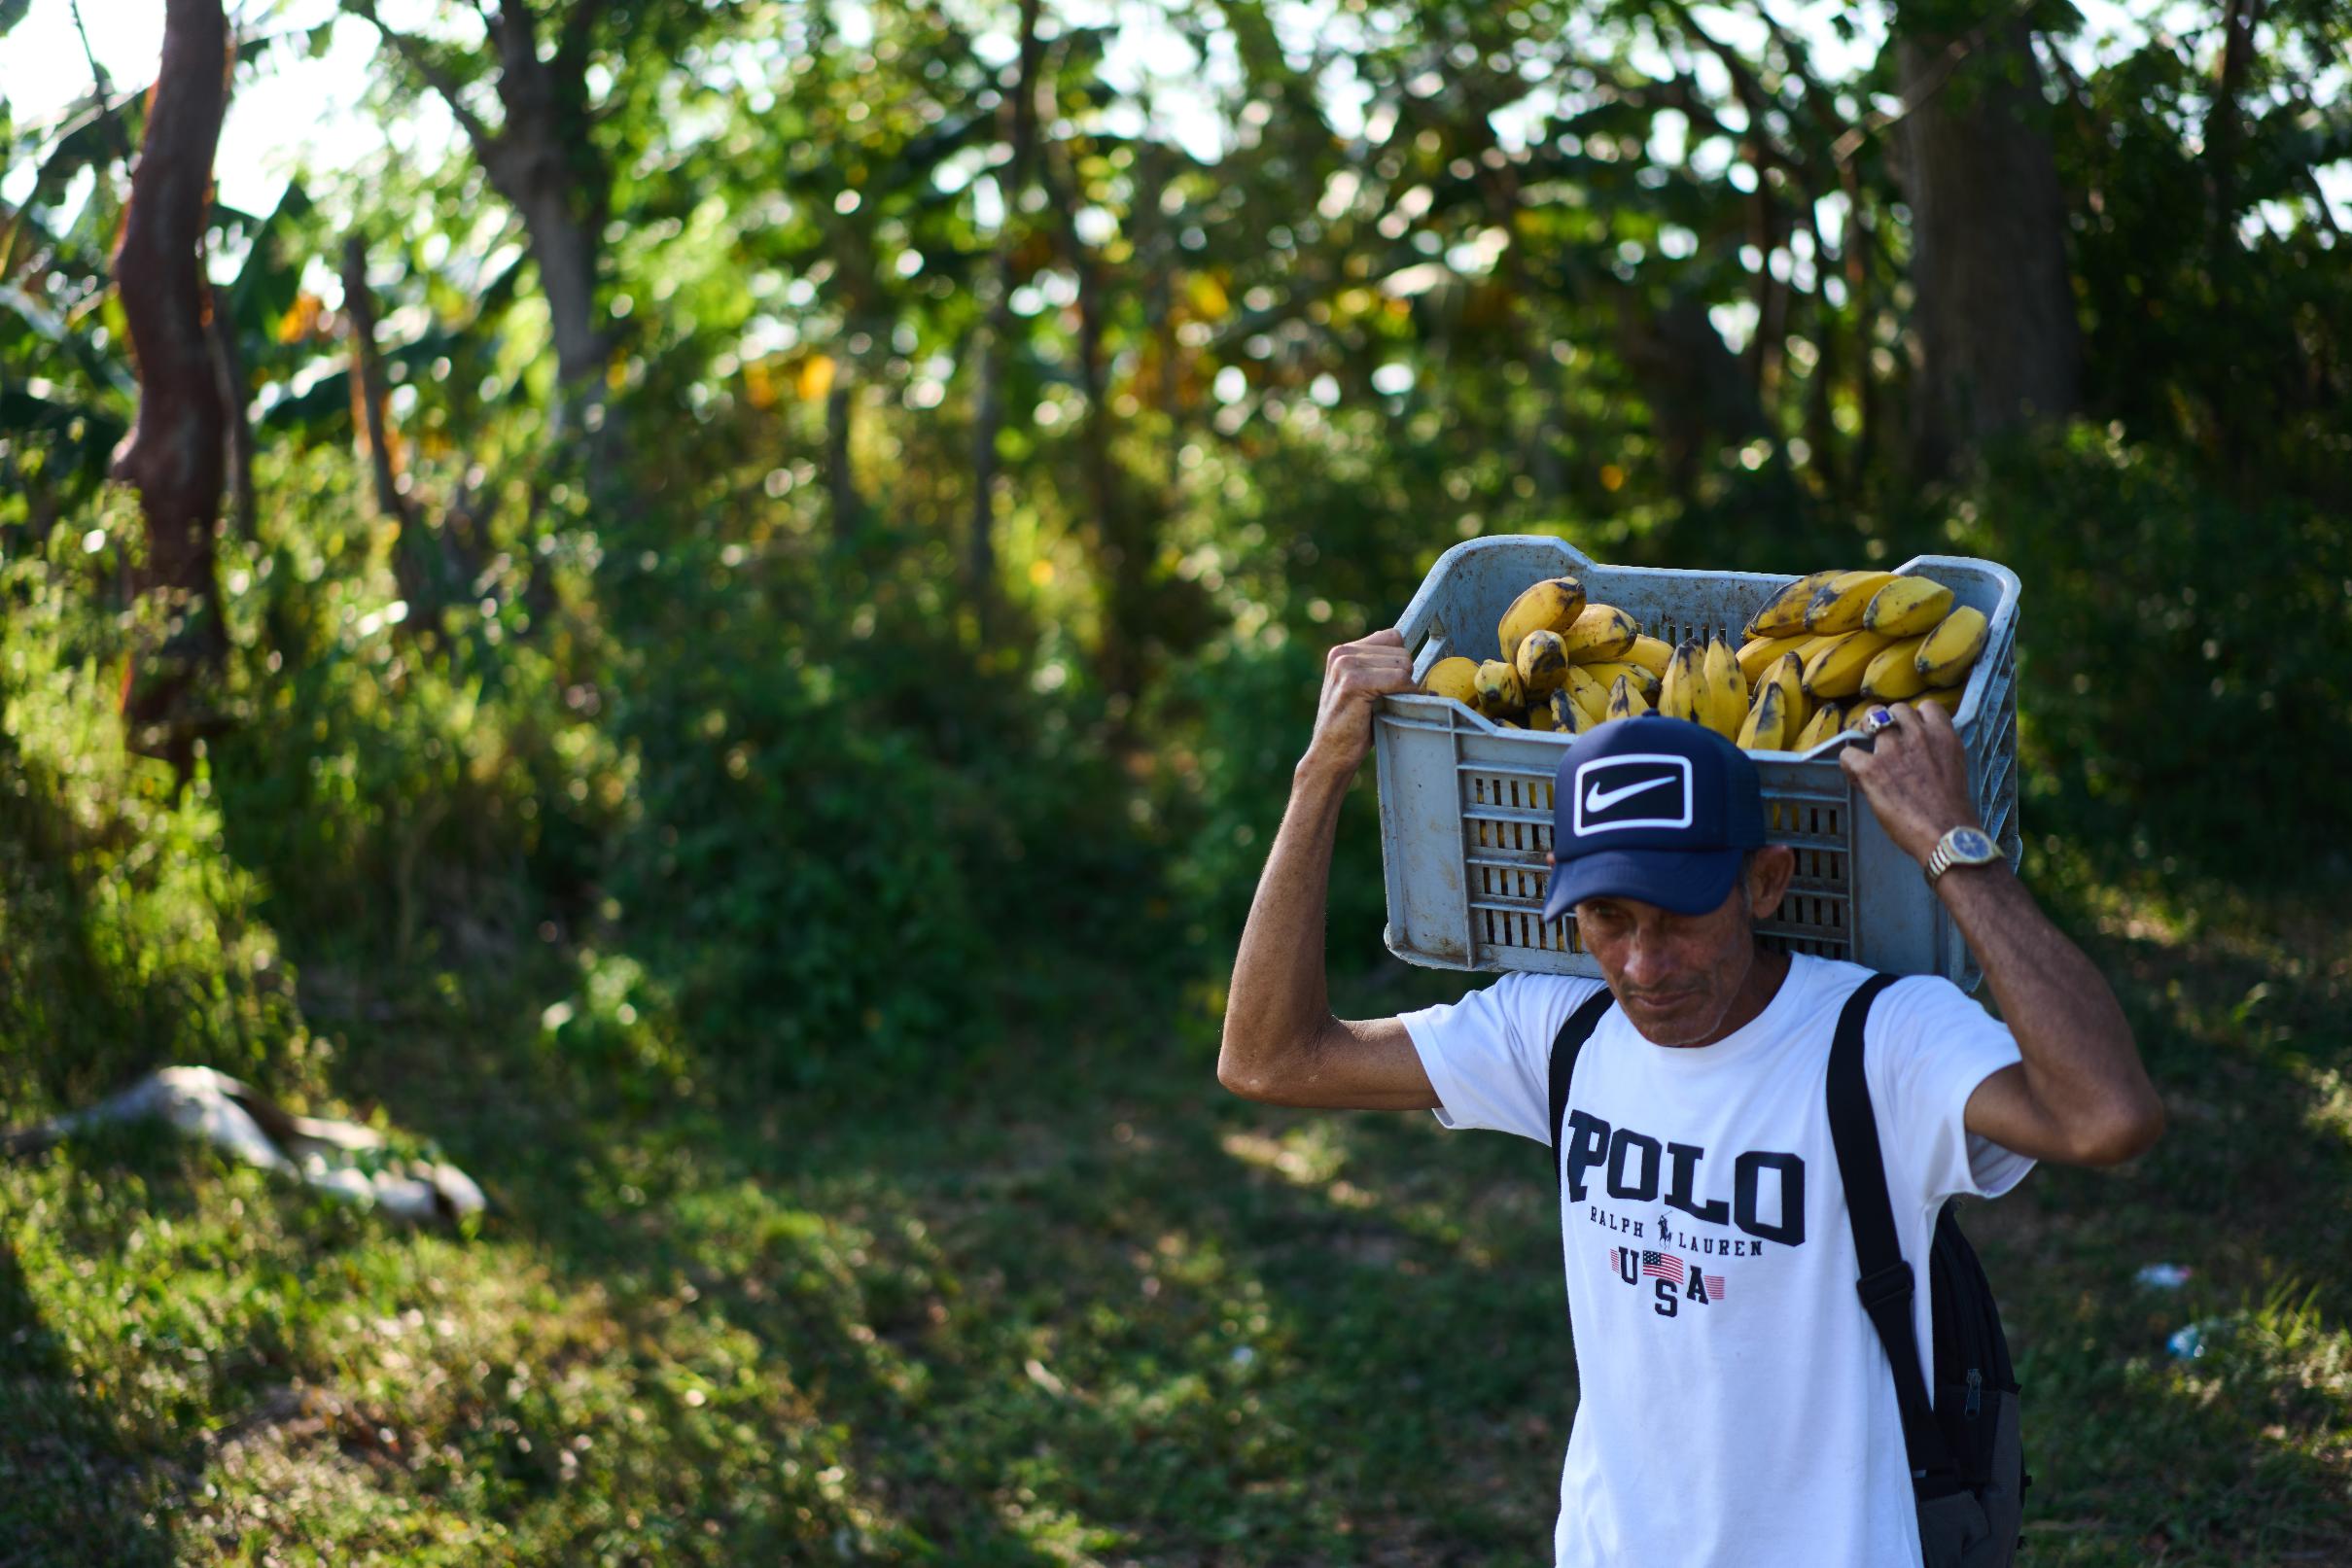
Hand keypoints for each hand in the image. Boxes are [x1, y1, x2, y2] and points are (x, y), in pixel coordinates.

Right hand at [1302, 628, 1417, 781]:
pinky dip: (1405, 696)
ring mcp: (1346, 665)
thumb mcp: (1362, 689)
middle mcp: (1342, 653)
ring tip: (1382, 706)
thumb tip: (1413, 660)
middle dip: (1403, 677)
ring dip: (1403, 689)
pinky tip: (1389, 709)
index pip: (1393, 637)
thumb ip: (1378, 669)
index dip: (1398, 663)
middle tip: (1384, 701)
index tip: (1391, 686)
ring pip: (1403, 664)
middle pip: (1401, 651)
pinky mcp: (1353, 682)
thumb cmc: (1351, 727)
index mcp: (1343, 652)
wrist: (1329, 755)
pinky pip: (1400, 680)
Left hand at [1837, 701, 1980, 863]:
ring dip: (1867, 735)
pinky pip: (1848, 752)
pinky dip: (1849, 763)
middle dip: (1889, 723)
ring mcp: (1893, 750)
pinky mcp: (1871, 769)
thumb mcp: (1954, 768)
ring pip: (1871, 719)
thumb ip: (1937, 751)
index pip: (1927, 706)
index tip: (1911, 733)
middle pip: (1895, 709)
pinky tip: (1857, 777)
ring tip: (1869, 755)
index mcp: (1943, 735)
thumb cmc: (1951, 811)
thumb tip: (1916, 751)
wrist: (1946, 835)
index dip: (1916, 718)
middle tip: (1885, 744)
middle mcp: (1918, 735)